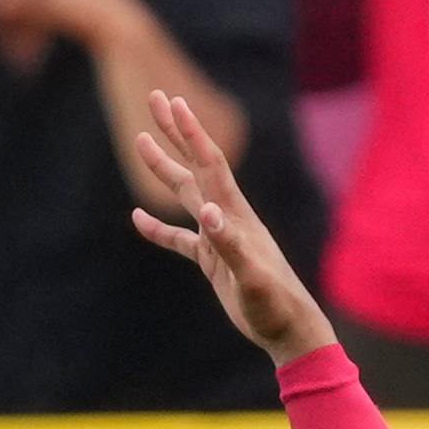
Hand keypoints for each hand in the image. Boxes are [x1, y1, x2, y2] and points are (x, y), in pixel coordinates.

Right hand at [128, 90, 336, 361]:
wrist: (290, 330)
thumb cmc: (274, 304)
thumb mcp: (251, 276)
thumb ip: (230, 243)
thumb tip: (207, 213)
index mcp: (235, 214)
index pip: (210, 164)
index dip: (191, 133)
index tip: (173, 102)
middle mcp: (227, 218)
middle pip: (196, 166)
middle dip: (175, 132)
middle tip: (155, 98)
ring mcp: (219, 237)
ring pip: (185, 194)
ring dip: (164, 168)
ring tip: (140, 140)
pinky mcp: (213, 260)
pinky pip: (180, 239)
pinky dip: (159, 229)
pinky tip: (138, 219)